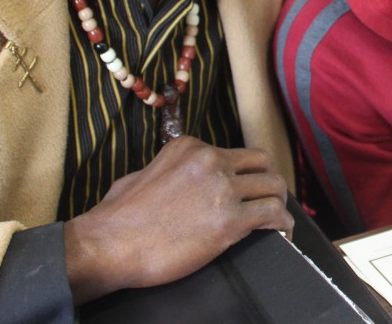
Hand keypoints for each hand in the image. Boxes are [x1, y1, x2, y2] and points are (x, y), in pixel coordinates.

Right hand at [63, 136, 291, 303]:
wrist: (108, 245)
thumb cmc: (117, 218)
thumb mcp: (140, 176)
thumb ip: (166, 170)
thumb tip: (175, 179)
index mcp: (190, 147)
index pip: (232, 153)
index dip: (242, 174)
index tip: (244, 189)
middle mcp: (210, 160)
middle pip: (260, 163)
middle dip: (266, 181)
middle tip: (267, 200)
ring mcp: (222, 188)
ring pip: (273, 185)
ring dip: (278, 202)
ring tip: (278, 219)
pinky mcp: (230, 219)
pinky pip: (273, 214)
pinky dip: (283, 224)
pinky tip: (282, 233)